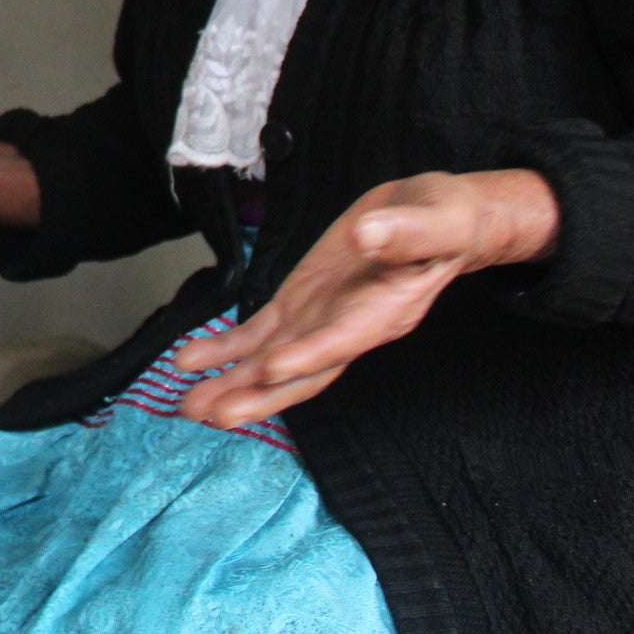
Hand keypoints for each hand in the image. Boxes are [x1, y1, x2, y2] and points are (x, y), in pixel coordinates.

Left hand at [174, 168, 559, 427]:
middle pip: (301, 371)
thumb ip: (404, 231)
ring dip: (232, 383)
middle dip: (258, 395)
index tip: (270, 367)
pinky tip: (192, 359)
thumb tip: (366, 235)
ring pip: (272, 361)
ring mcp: (321, 318)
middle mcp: (348, 327)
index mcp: (384, 312)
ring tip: (189, 404)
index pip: (342, 340)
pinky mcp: (301, 301)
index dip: (308, 356)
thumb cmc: (443, 222)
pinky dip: (227, 347)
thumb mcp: (437, 220)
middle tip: (214, 414)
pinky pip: (260, 332)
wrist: (434, 219)